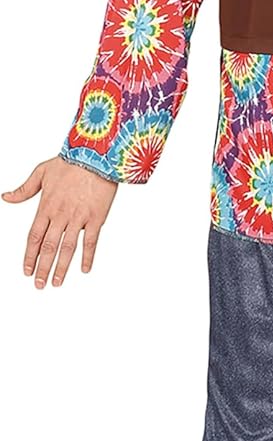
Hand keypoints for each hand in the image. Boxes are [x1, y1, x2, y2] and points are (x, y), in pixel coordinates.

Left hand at [2, 157, 117, 288]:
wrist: (96, 155)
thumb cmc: (70, 163)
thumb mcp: (41, 173)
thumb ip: (24, 189)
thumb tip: (6, 197)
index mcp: (46, 207)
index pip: (33, 237)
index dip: (29, 256)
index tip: (26, 270)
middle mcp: (60, 216)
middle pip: (48, 247)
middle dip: (42, 268)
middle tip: (39, 284)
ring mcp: (78, 218)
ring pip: (67, 248)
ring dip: (60, 267)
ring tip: (56, 282)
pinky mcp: (96, 218)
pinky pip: (90, 242)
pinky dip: (87, 257)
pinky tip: (84, 269)